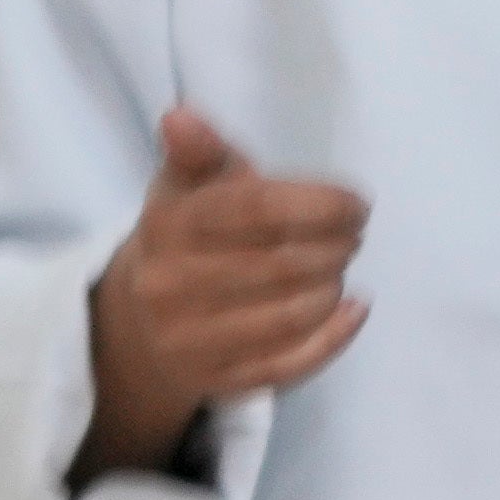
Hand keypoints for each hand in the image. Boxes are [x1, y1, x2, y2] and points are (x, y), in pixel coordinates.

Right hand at [80, 107, 370, 484]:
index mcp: (167, 225)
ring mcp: (190, 340)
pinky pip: (292, 364)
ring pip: (294, 314)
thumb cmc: (189, 235)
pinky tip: (355, 308)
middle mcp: (170, 286)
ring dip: (333, 286)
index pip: (259, 210)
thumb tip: (180, 116)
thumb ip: (199, 151)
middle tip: (353, 236)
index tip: (357, 204)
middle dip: (336, 246)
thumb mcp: (189, 185)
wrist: (142, 320)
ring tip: (336, 267)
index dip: (321, 205)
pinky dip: (336, 335)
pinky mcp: (217, 383)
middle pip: (284, 265)